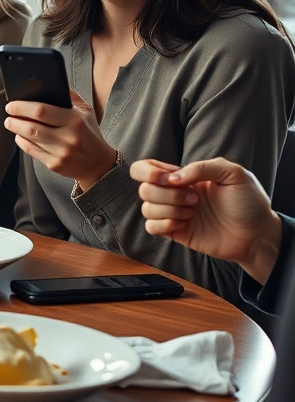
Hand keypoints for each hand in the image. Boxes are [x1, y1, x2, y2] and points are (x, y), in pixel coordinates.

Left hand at [4, 89, 118, 190]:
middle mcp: (69, 137)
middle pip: (32, 127)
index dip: (22, 107)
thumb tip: (49, 82)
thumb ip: (70, 96)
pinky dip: (22, 142)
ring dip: (17, 130)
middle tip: (8, 113)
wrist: (99, 164)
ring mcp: (61, 153)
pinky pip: (32, 151)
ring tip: (11, 123)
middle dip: (15, 119)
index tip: (11, 104)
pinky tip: (20, 136)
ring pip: (30, 139)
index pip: (42, 111)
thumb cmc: (89, 132)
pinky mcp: (55, 165)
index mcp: (75, 120)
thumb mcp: (86, 112)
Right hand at [131, 157, 282, 283]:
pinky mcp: (175, 232)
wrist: (257, 234)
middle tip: (195, 199)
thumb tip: (172, 179)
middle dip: (167, 194)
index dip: (148, 172)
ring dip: (169, 210)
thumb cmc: (249, 202)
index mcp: (184, 176)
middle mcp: (174, 193)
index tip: (169, 179)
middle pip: (144, 189)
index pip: (145, 168)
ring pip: (146, 208)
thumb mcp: (233, 173)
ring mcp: (174, 213)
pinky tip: (183, 225)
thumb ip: (202, 167)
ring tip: (193, 213)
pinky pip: (150, 227)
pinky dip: (163, 225)